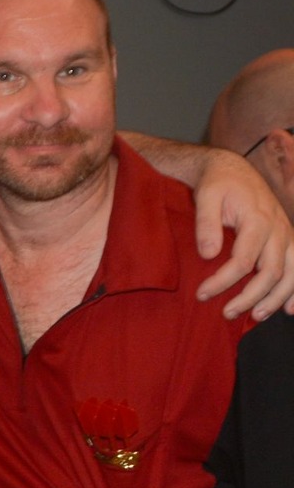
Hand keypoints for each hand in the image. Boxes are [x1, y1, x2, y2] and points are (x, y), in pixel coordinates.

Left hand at [192, 146, 293, 317]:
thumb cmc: (218, 184)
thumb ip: (206, 224)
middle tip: (226, 313)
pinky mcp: (287, 239)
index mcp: (258, 220)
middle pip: (270, 272)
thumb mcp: (206, 196)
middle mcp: (279, 229)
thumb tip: (209, 254)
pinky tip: (289, 308)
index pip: (243, 261)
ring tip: (257, 316)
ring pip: (290, 273)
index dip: (223, 281)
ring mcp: (287, 235)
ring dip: (276, 298)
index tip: (202, 294)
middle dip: (249, 296)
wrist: (234, 171)